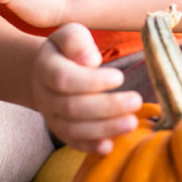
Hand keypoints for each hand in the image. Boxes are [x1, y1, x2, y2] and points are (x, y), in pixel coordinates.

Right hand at [31, 24, 143, 153]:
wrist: (47, 72)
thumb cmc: (68, 50)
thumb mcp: (70, 34)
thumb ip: (77, 41)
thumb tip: (91, 60)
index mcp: (46, 69)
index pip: (64, 79)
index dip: (92, 81)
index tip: (120, 77)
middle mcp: (46, 96)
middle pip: (71, 107)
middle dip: (106, 107)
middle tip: (136, 101)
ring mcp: (52, 117)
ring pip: (72, 129)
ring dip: (103, 129)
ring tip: (131, 123)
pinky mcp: (62, 131)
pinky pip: (73, 142)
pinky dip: (90, 146)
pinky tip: (109, 147)